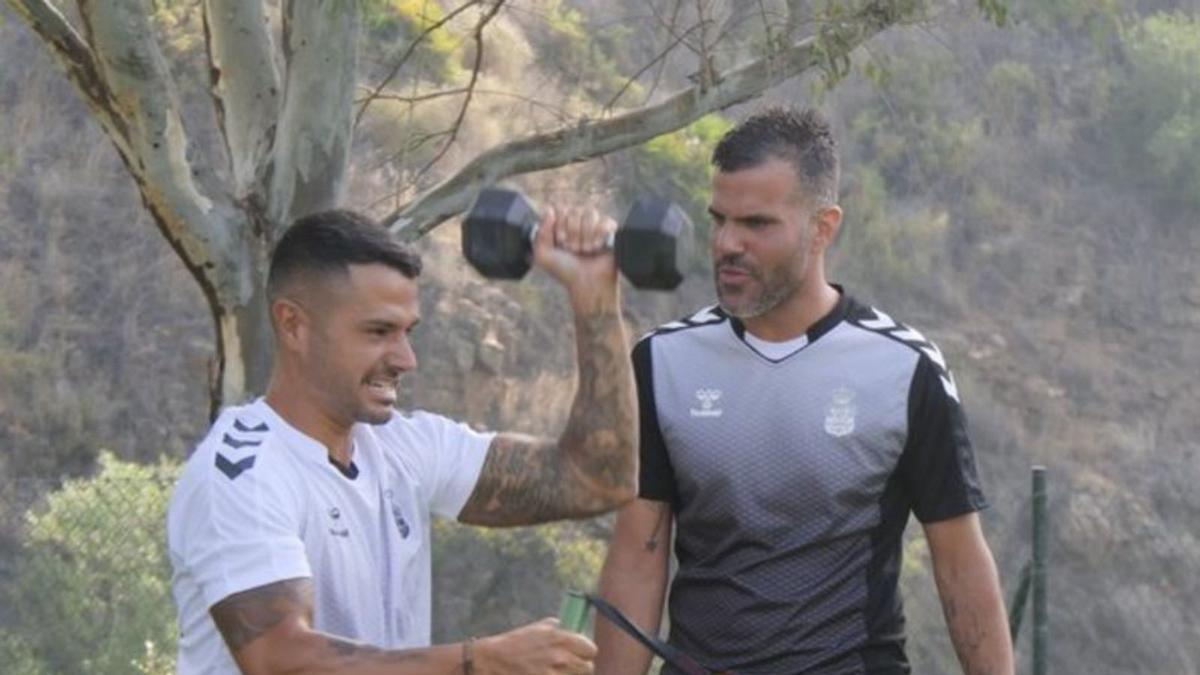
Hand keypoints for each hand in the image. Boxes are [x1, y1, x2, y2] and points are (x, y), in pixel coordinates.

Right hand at [474, 618, 596, 673]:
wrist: (491, 661)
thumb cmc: (513, 644)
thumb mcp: (535, 629)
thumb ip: (555, 628)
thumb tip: (569, 628)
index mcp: (558, 638)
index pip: (590, 649)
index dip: (587, 653)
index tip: (582, 655)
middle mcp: (559, 657)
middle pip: (588, 668)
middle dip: (581, 668)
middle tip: (571, 667)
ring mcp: (552, 674)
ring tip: (559, 672)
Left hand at [531, 205, 618, 308]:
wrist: (587, 284)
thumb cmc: (566, 271)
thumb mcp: (543, 255)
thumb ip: (540, 232)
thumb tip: (550, 210)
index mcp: (561, 224)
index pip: (560, 209)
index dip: (559, 226)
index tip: (560, 243)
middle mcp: (578, 222)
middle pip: (575, 211)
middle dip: (572, 234)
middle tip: (574, 250)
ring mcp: (595, 225)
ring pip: (590, 213)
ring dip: (586, 236)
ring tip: (586, 251)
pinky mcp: (610, 230)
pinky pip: (605, 221)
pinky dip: (600, 236)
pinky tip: (598, 248)